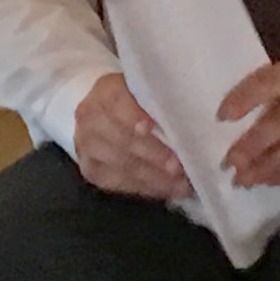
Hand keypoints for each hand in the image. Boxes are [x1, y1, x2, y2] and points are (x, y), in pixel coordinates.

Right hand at [69, 72, 190, 201]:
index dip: (133, 115)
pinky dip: (143, 187)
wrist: (111, 116)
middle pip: (119, 137)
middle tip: (178, 167)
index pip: (117, 102)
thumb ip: (164, 103)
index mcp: (107, 90)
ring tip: (179, 184)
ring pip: (119, 163)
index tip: (150, 127)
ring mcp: (86, 144)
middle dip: (151, 154)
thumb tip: (193, 121)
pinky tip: (165, 190)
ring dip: (152, 176)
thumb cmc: (142, 104)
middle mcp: (90, 116)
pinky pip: (115, 182)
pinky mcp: (90, 169)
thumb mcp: (151, 94)